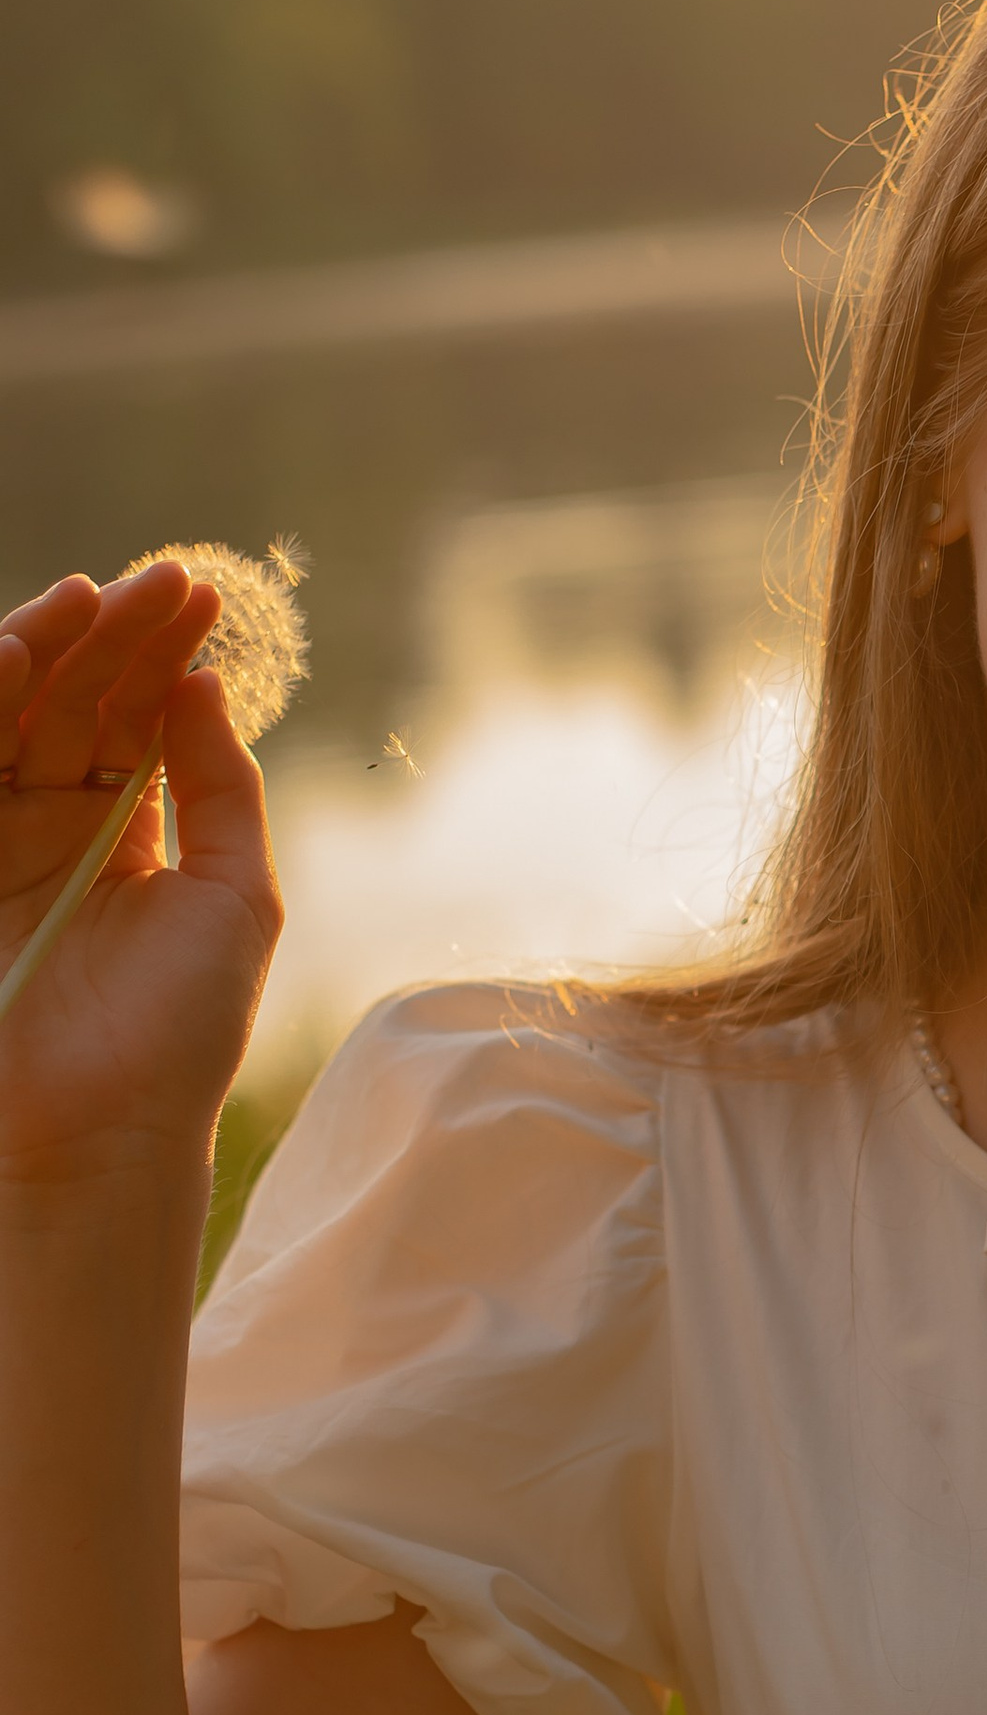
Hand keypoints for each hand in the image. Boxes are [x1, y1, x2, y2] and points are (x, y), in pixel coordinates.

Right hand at [0, 567, 281, 1183]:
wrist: (103, 1133)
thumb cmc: (182, 1032)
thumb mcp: (236, 896)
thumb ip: (222, 788)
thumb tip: (209, 684)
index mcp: (127, 830)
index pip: (137, 715)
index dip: (163, 652)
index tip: (201, 595)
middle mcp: (55, 825)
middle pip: (75, 700)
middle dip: (113, 634)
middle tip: (160, 580)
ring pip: (8, 717)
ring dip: (44, 650)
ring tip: (89, 598)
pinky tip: (17, 659)